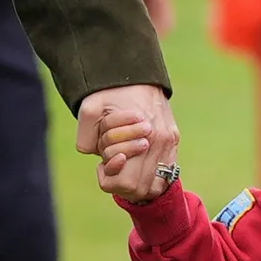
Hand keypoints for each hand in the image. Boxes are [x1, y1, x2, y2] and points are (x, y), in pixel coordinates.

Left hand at [76, 82, 176, 201]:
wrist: (135, 72)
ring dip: (136, 184)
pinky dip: (150, 178)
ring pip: (155, 185)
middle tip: (109, 166)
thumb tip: (97, 159)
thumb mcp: (88, 110)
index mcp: (146, 135)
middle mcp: (162, 141)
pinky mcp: (174, 141)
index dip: (109, 177)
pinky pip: (166, 174)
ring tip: (123, 167)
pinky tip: (136, 164)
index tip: (101, 163)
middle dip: (120, 183)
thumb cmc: (109, 91)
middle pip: (141, 188)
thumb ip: (86, 140)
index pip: (127, 181)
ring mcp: (171, 142)